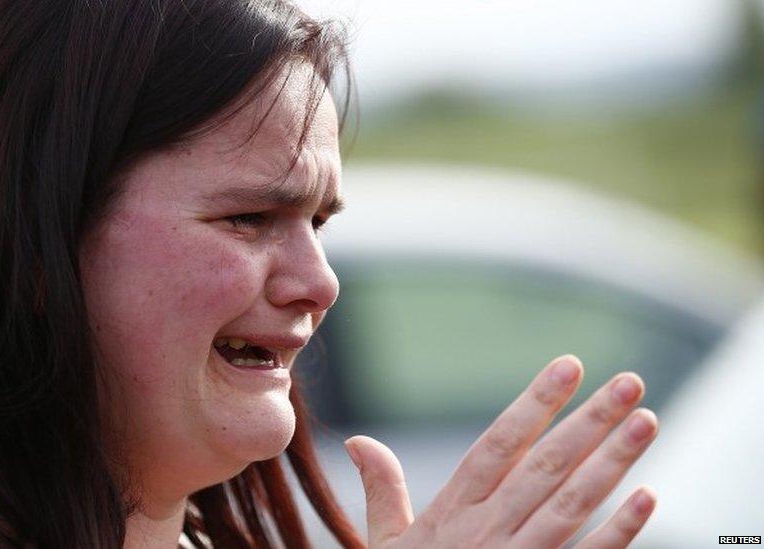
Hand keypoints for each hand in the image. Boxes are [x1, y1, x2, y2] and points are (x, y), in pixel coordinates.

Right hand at [345, 355, 657, 547]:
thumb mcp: (388, 543)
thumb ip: (382, 490)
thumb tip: (358, 440)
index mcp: (453, 512)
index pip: (499, 445)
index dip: (534, 404)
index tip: (569, 366)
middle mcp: (489, 531)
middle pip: (545, 466)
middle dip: (590, 421)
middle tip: (630, 382)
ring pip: (572, 503)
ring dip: (613, 461)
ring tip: (646, 421)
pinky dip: (620, 530)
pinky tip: (648, 497)